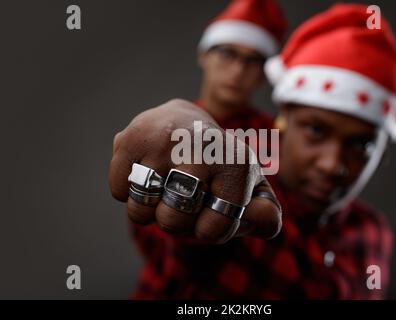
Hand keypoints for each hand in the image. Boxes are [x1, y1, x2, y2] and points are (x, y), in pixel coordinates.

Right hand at [109, 99, 280, 243]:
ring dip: (150, 208)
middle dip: (177, 221)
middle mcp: (200, 145)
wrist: (186, 121)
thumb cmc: (220, 166)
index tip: (213, 206)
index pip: (212, 230)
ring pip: (140, 211)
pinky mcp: (130, 136)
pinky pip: (119, 192)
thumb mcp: (250, 191)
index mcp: (235, 162)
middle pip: (172, 222)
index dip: (209, 229)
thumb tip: (254, 217)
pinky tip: (148, 169)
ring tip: (166, 183)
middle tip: (185, 196)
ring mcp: (162, 139)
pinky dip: (129, 191)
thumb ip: (265, 215)